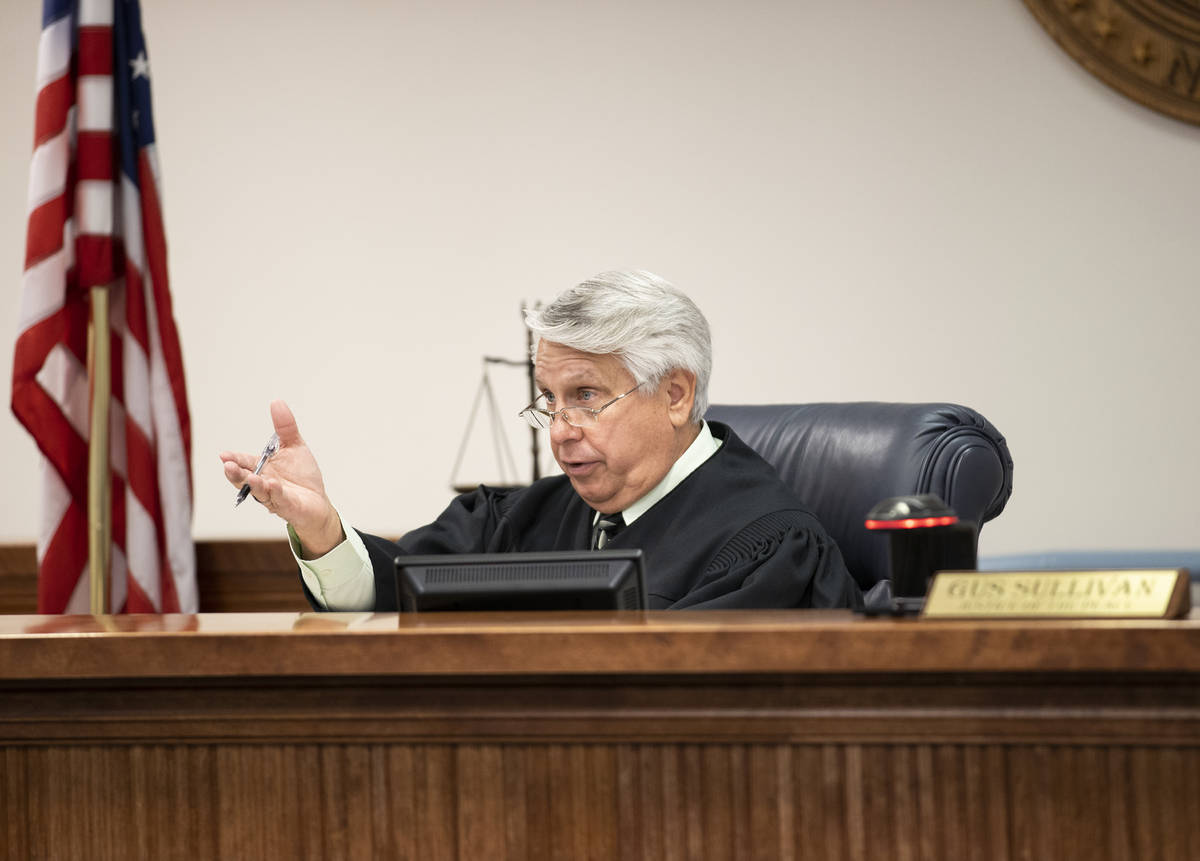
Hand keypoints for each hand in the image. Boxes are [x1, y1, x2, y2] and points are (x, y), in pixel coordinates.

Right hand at [220, 400, 344, 556]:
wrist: (317, 502)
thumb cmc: (302, 476)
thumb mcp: (294, 446)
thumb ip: (285, 427)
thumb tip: (276, 401)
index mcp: (262, 468)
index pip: (244, 462)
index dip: (234, 459)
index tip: (224, 455)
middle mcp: (263, 482)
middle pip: (245, 479)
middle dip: (236, 473)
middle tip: (228, 465)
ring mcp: (273, 496)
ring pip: (260, 491)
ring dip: (254, 484)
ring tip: (250, 477)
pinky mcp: (287, 506)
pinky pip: (279, 499)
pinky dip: (275, 492)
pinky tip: (272, 484)